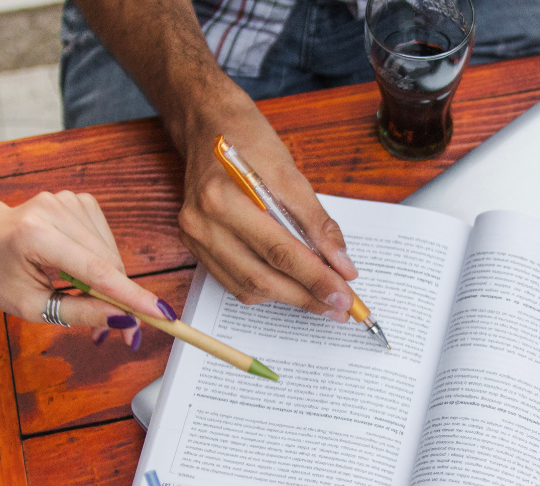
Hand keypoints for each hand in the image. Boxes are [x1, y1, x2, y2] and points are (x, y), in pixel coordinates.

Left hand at [0, 190, 173, 347]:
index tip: (162, 316)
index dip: (133, 297)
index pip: (97, 271)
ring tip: (86, 297)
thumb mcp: (30, 306)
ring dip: (110, 282)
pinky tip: (79, 267)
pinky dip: (102, 262)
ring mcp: (68, 201)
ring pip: (112, 254)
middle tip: (121, 331)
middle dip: (121, 300)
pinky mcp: (80, 201)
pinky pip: (107, 241)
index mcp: (36, 235)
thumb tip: (123, 321)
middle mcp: (55, 210)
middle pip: (109, 264)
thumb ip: (80, 313)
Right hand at [175, 92, 358, 317]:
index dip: (316, 279)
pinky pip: (234, 283)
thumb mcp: (292, 175)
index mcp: (224, 199)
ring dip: (288, 299)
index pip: (280, 252)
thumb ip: (318, 224)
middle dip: (306, 297)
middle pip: (262, 277)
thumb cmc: (250, 142)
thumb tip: (342, 266)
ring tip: (321, 301)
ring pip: (247, 288)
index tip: (345, 296)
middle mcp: (203, 223)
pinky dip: (265, 290)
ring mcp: (194, 237)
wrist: (208, 125)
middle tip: (340, 307)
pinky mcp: (194, 245)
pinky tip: (291, 287)